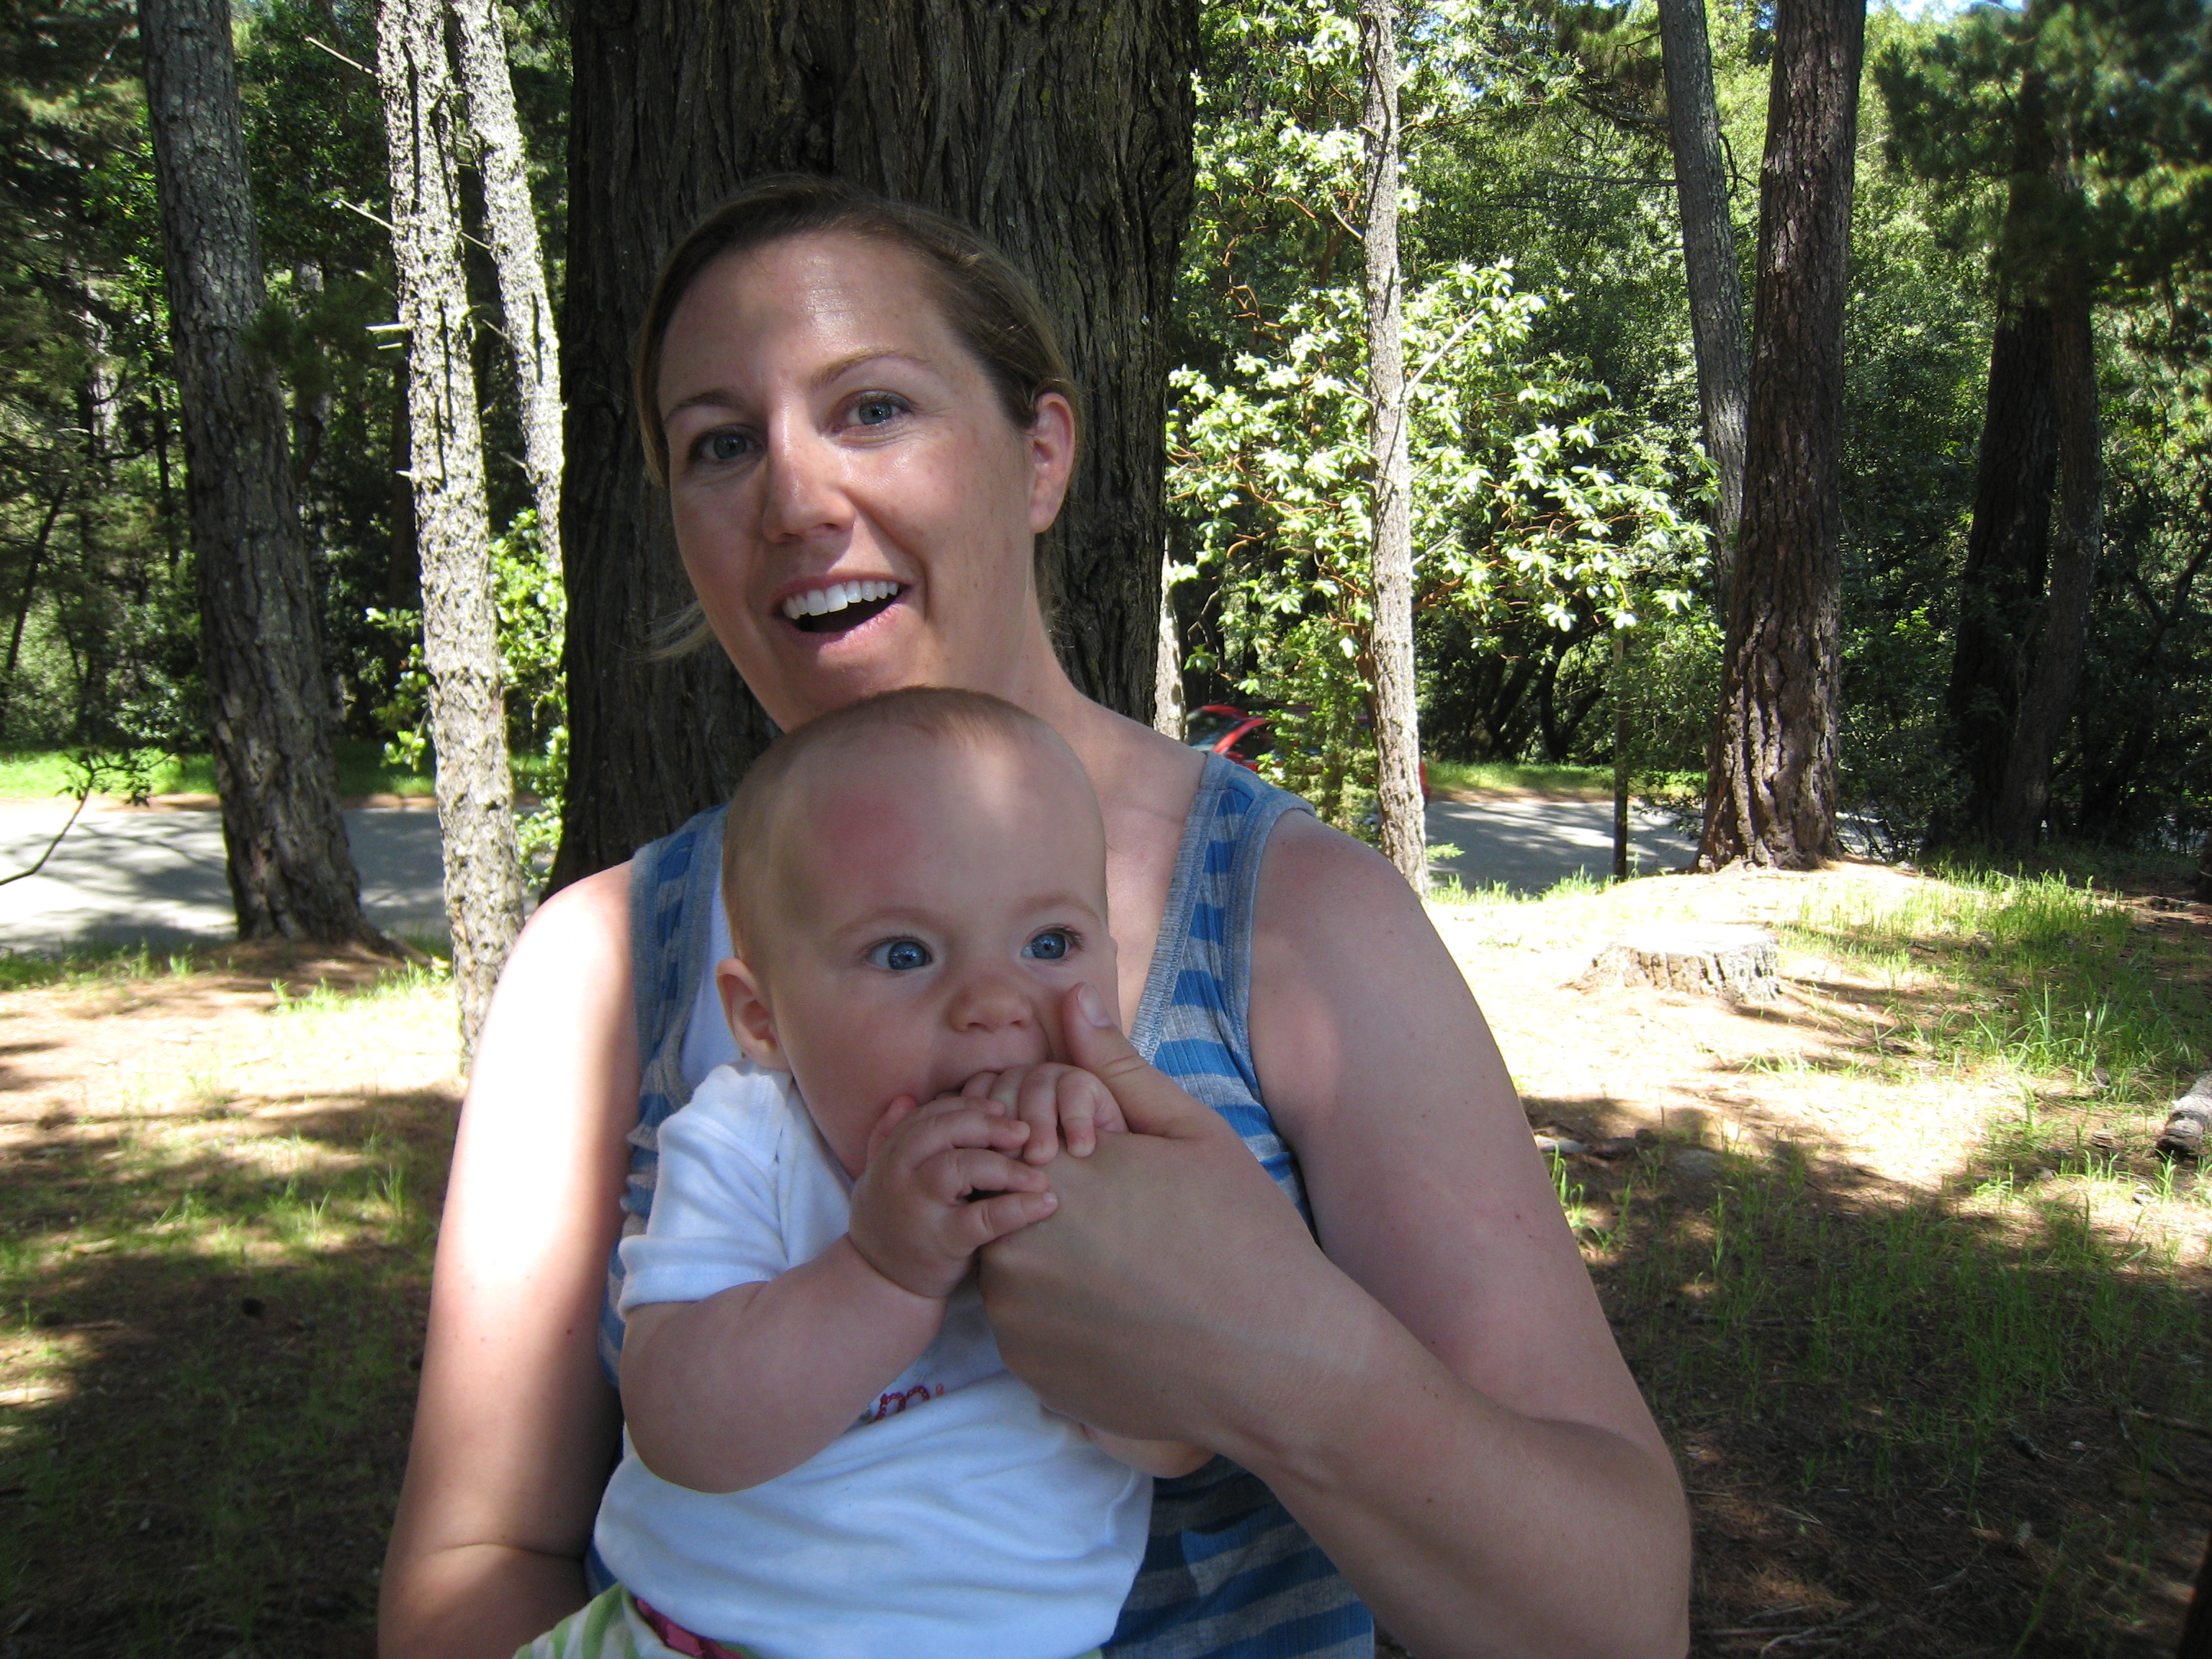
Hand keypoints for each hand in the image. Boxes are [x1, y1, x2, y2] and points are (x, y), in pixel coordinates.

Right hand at [849, 1093, 1057, 1299]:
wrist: (880, 1285)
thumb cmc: (890, 1224)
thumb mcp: (879, 1177)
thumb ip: (888, 1136)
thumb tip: (906, 1097)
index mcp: (890, 1156)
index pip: (931, 1115)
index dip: (969, 1106)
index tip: (1001, 1108)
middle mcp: (899, 1176)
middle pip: (944, 1131)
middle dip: (988, 1125)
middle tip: (1024, 1131)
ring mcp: (918, 1209)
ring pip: (960, 1168)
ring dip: (1005, 1165)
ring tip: (1038, 1174)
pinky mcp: (942, 1242)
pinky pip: (984, 1219)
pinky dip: (1017, 1208)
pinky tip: (1045, 1204)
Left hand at [976, 985, 1342, 1448]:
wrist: (1277, 1360)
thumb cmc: (1245, 1235)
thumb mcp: (1190, 1133)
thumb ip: (1116, 1068)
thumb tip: (1070, 1000)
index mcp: (1052, 1171)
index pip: (1011, 1132)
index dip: (1058, 1143)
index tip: (1103, 1163)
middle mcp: (1014, 1242)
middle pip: (1006, 1198)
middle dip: (1052, 1202)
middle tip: (1128, 1227)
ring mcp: (1013, 1315)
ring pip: (1009, 1263)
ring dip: (1050, 1260)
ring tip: (1130, 1272)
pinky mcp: (1026, 1369)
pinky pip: (1023, 1325)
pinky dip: (1057, 1316)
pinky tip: (1123, 1316)